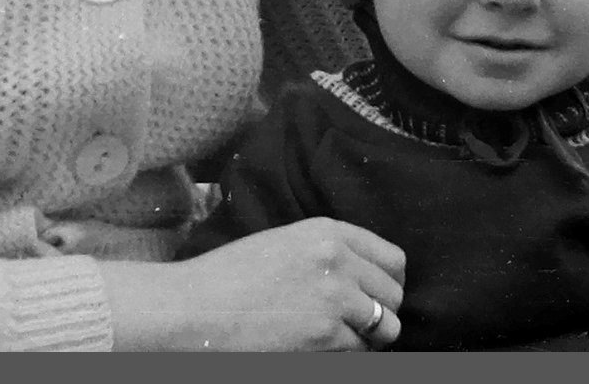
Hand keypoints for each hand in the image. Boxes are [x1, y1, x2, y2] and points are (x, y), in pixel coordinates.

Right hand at [102, 218, 404, 350]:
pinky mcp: (327, 337)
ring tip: (336, 338)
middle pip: (395, 295)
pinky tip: (316, 349)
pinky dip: (345, 356)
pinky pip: (359, 353)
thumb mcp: (284, 244)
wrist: (194, 309)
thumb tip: (366, 278)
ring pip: (386, 328)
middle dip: (380, 313)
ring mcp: (336, 300)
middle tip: (354, 324)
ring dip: (368, 339)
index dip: (387, 283)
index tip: (376, 296)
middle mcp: (338, 261)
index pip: (393, 259)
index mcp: (327, 232)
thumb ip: (327, 253)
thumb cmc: (229, 278)